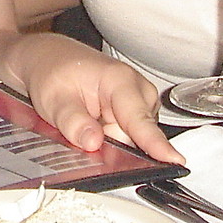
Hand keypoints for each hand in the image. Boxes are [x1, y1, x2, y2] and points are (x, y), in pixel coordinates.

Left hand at [6, 34, 181, 163]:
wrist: (49, 61)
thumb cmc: (53, 72)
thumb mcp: (53, 98)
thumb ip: (72, 121)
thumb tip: (93, 142)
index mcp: (120, 80)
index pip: (140, 119)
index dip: (156, 144)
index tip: (174, 160)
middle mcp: (138, 91)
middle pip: (138, 138)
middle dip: (115, 148)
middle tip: (83, 134)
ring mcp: (139, 105)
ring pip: (133, 142)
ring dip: (110, 144)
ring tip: (85, 124)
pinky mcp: (135, 116)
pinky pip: (129, 140)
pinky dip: (111, 141)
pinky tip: (93, 128)